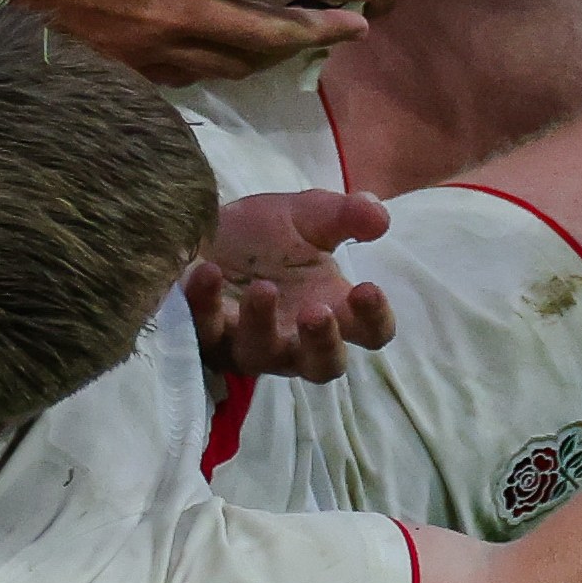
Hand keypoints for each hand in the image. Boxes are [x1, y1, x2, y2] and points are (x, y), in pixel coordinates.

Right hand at [19, 0, 380, 84]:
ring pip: (232, 63)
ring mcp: (149, 47)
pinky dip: (223, 67)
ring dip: (276, 57)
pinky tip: (232, 59)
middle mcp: (176, 11)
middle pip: (267, 36)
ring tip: (306, 48)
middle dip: (319, 34)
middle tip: (357, 28)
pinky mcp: (123, 66)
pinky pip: (189, 77)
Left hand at [181, 188, 397, 382]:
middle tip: (317, 312)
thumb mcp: (306, 216)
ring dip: (263, 324)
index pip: (369, 333)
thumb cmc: (263, 235)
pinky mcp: (204, 336)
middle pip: (323, 366)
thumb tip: (380, 216)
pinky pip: (206, 333)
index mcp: (331, 309)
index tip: (367, 288)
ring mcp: (247, 343)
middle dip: (322, 344)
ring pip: (260, 356)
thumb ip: (344, 216)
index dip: (374, 320)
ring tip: (262, 288)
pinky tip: (210, 273)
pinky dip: (208, 304)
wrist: (200, 228)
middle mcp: (294, 338)